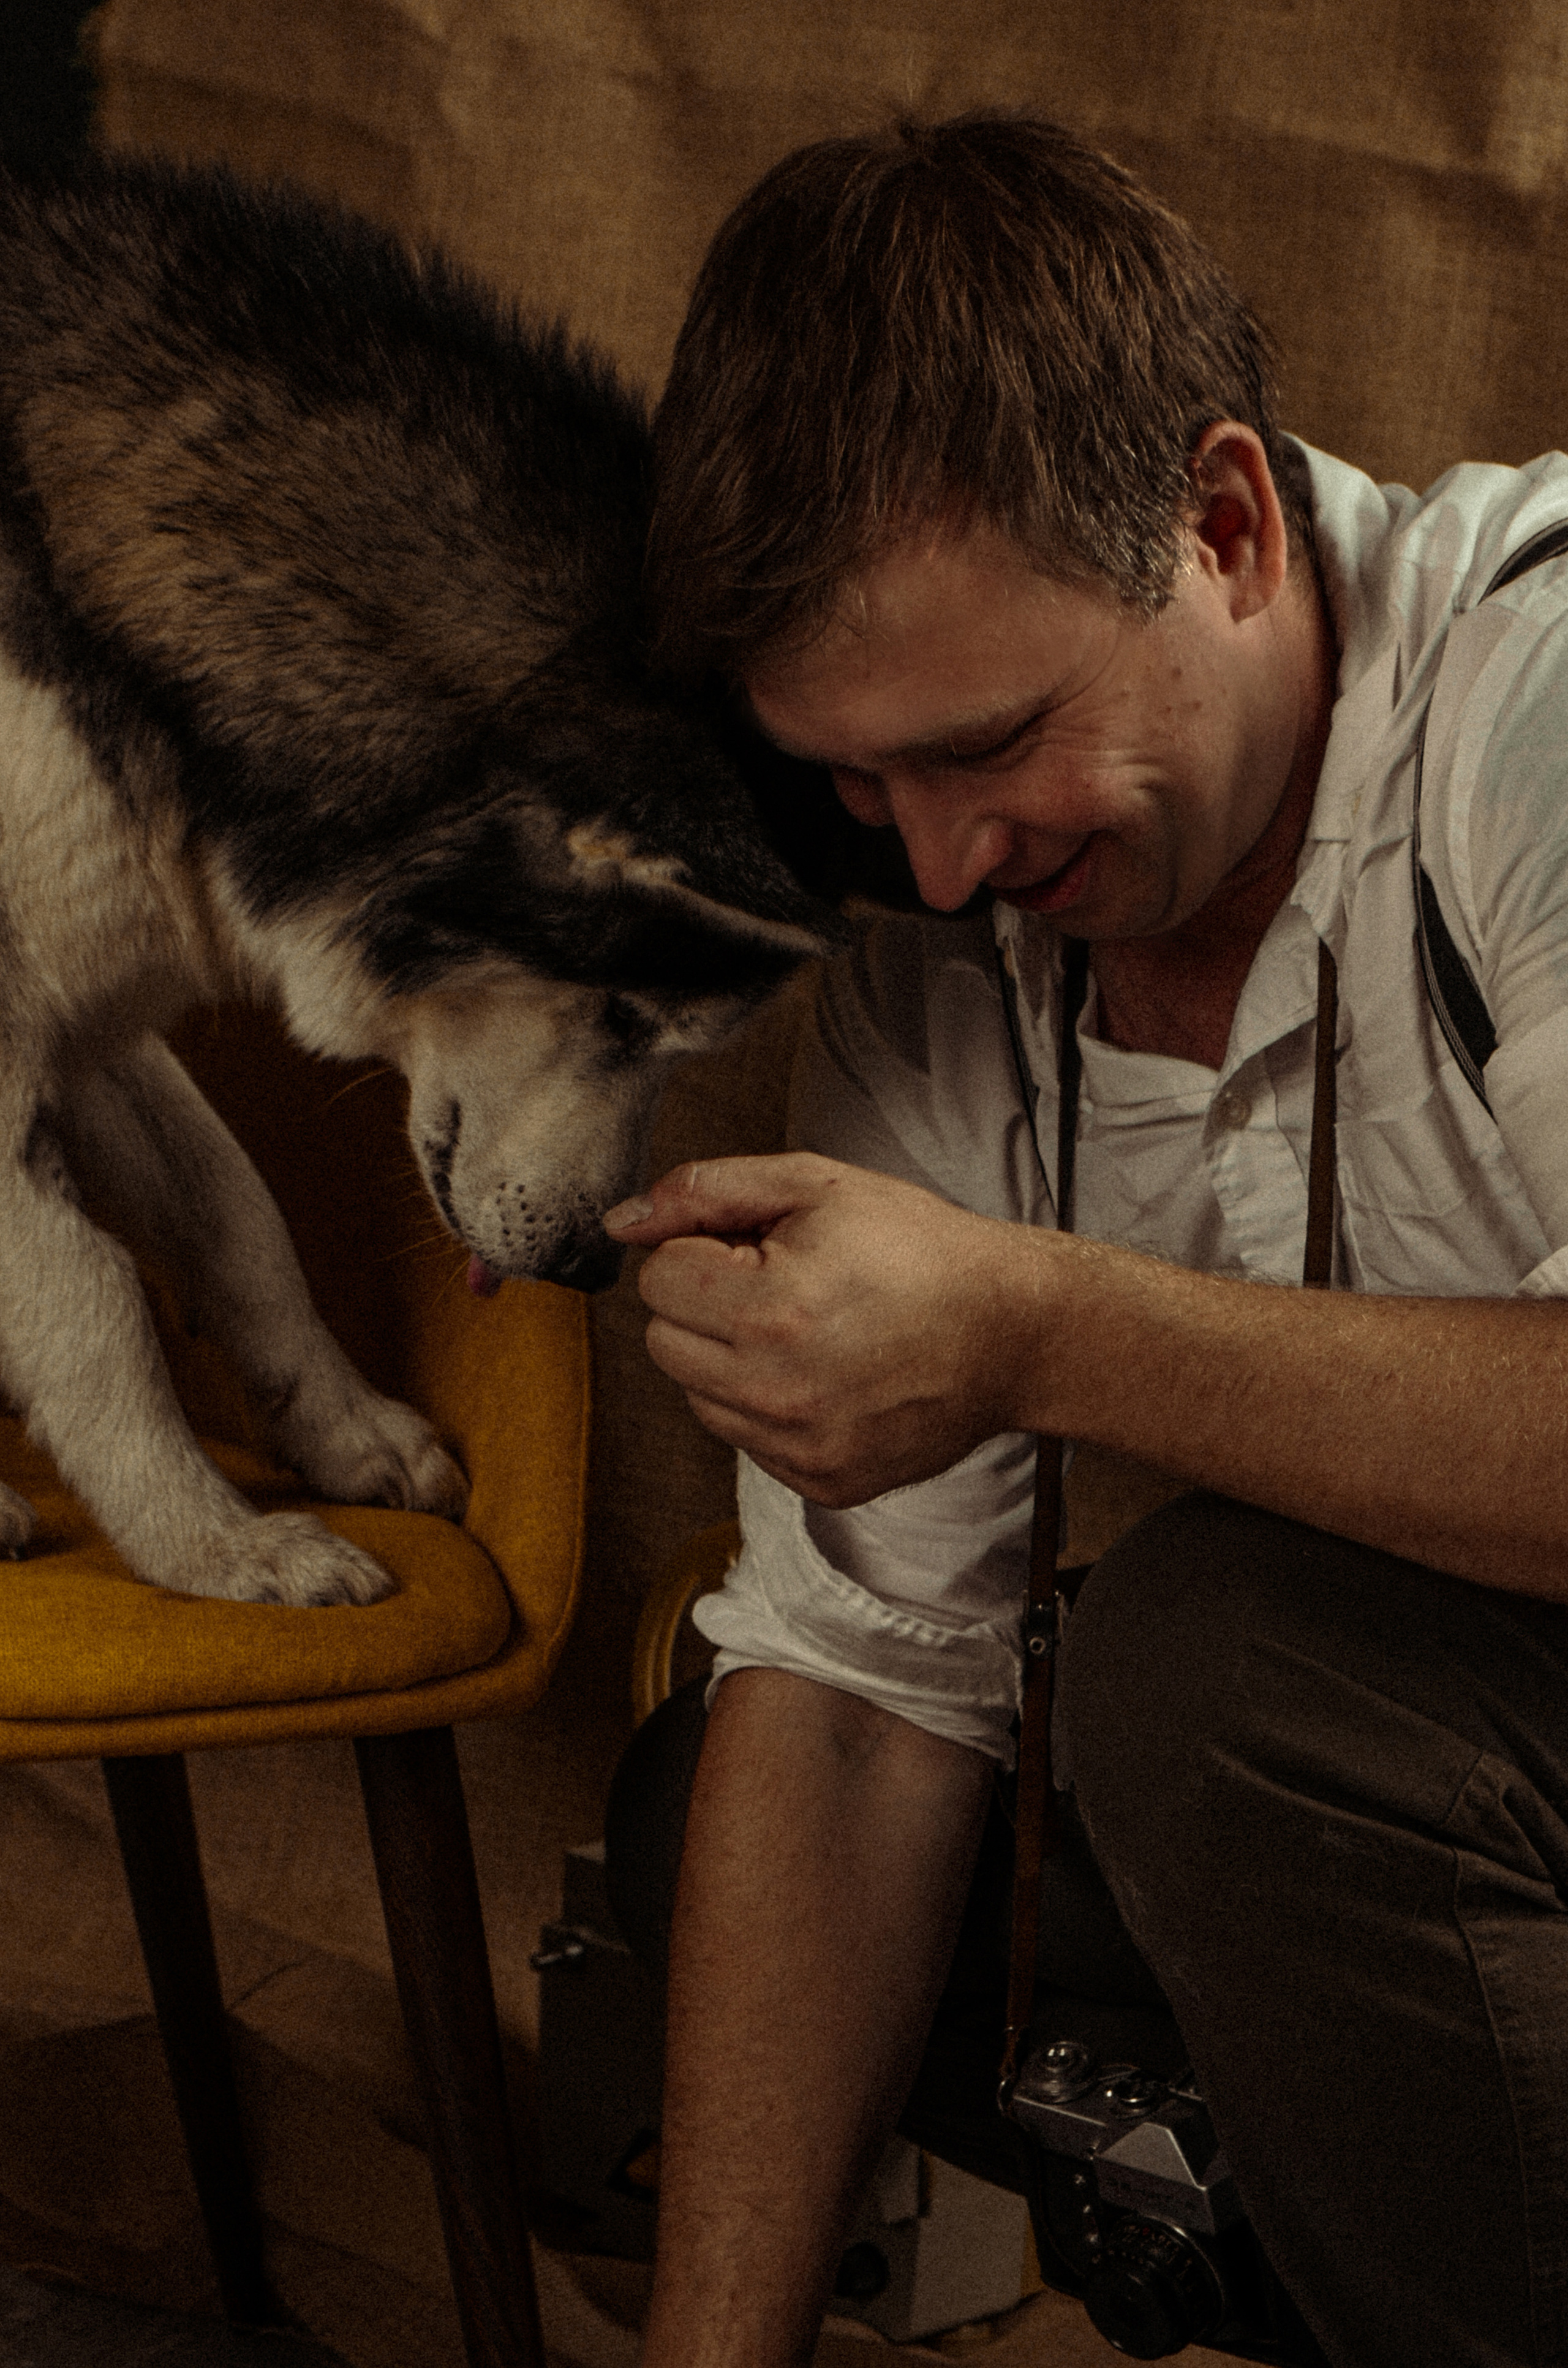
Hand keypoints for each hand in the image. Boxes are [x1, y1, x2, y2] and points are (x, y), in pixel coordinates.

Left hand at [604, 1153, 1037, 1504]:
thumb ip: (706, 1192)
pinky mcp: (820, 1482)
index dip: (705, 1249)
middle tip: (782, 1284)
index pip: (659, 1277)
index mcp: (768, 1309)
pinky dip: (768, 1405)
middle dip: (707, 1303)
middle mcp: (776, 1391)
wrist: (1011, 1330)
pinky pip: (745, 1439)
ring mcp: (799, 1447)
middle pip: (664, 1340)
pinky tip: (824, 1373)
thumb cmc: (922, 1251)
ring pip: (696, 1394)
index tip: (760, 1246)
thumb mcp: (815, 1185)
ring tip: (806, 1329)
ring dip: (731, 1358)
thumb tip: (623, 1220)